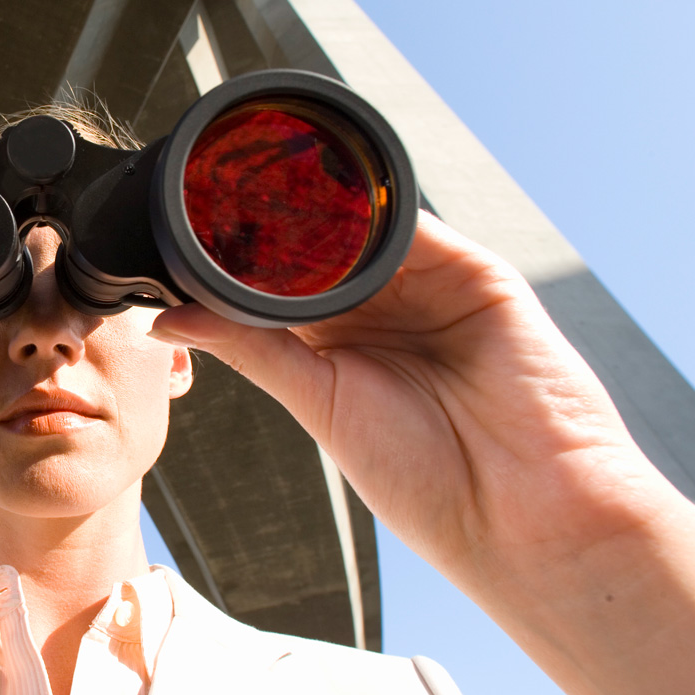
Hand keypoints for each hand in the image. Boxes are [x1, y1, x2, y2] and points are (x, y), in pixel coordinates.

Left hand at [148, 212, 652, 577]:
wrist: (525, 510)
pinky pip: (417, 225)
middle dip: (269, 220)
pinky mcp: (475, 273)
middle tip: (208, 194)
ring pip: (362, 225)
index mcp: (336, 346)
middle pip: (317, 243)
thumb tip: (169, 319)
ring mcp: (430, 286)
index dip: (232, 258)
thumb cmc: (428, 480)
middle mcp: (381, 310)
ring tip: (257, 185)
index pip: (275, 282)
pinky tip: (333, 197)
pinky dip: (375, 207)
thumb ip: (253, 348)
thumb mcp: (321, 405)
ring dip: (316, 205)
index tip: (177, 232)